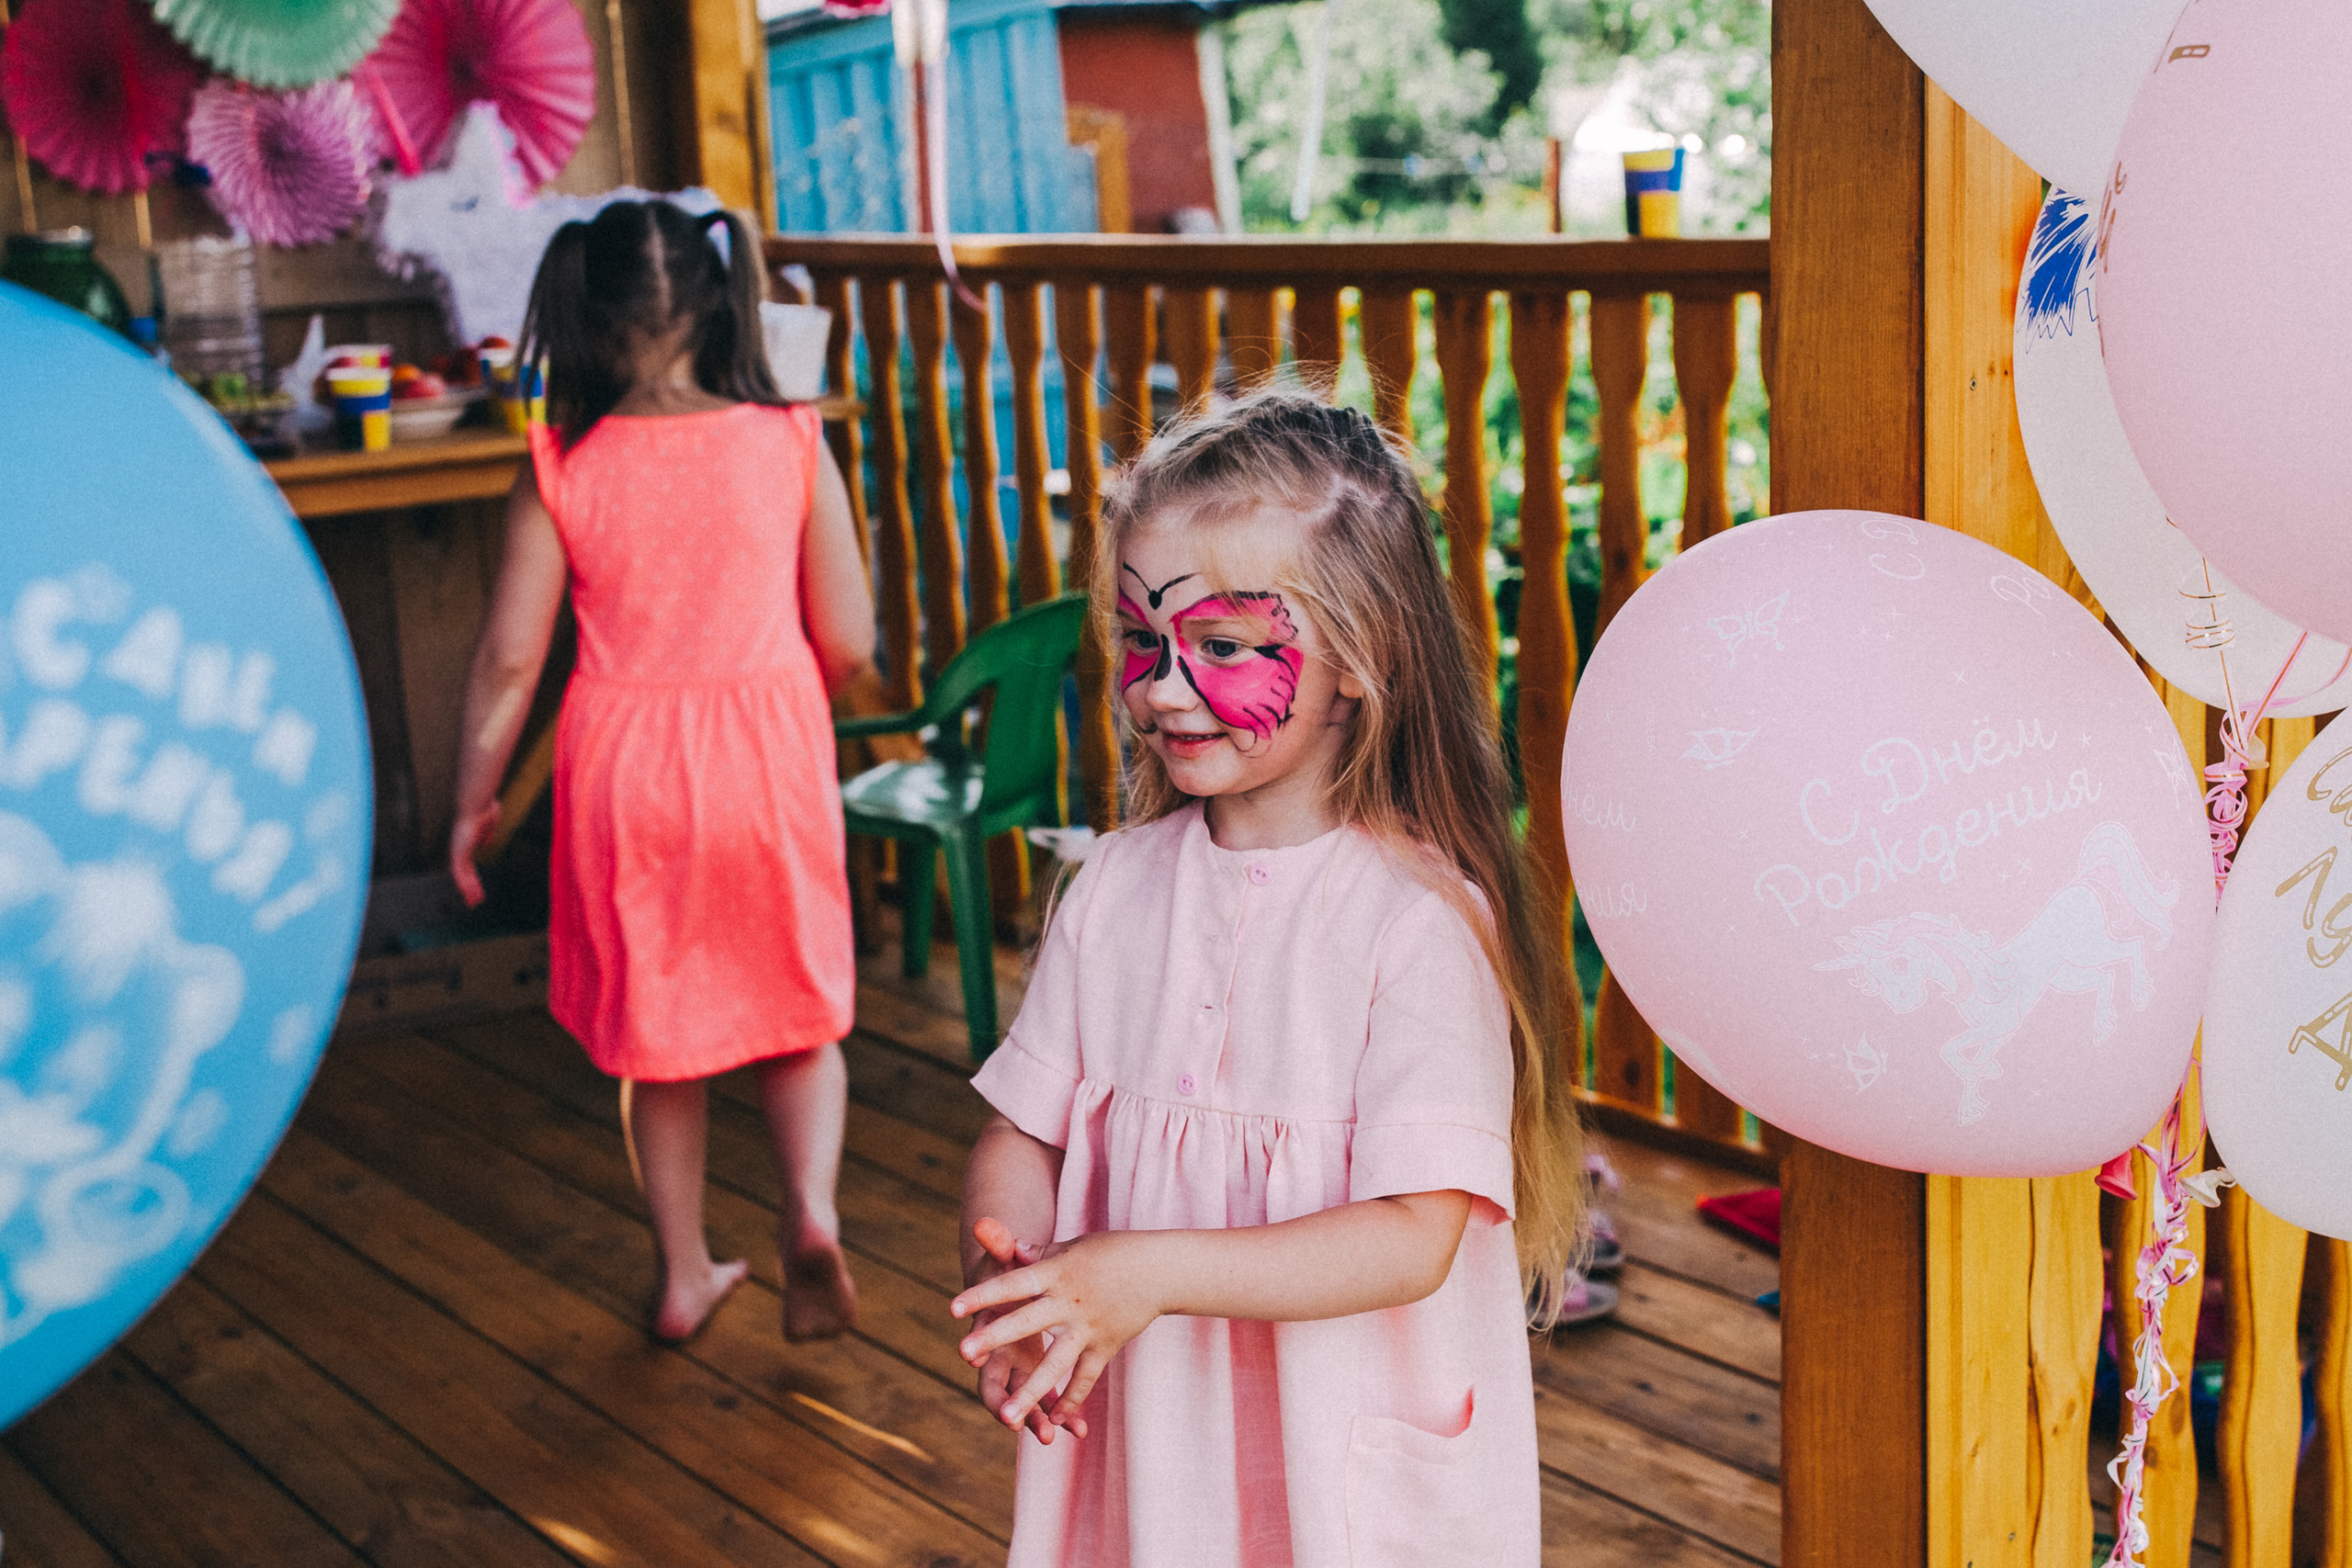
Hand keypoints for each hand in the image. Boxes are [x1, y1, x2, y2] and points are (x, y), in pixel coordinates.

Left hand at [448, 800, 500, 906]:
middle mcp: (460, 849)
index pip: (468, 865)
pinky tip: (470, 893)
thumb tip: (485, 843)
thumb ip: (486, 835)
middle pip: (464, 874)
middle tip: (474, 900)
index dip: (473, 878)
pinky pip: (459, 873)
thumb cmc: (483, 810)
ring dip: (468, 890)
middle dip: (470, 888)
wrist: (476, 805)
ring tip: (474, 902)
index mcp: (467, 844)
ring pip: (461, 876)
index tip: (477, 888)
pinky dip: (464, 884)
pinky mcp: (457, 852)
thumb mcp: (488, 826)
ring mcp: (457, 851)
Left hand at [951, 1228, 1164, 1433]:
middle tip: (963, 1353)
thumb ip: (1038, 1253)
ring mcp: (1089, 1328)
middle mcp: (1070, 1302)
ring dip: (1031, 1391)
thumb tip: (1010, 1249)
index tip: (952, 1307)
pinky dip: (1072, 1399)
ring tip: (1007, 1418)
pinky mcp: (1105, 1347)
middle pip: (1027, 1321)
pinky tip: (1055, 1422)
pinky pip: (1085, 1378)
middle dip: (995, 1338)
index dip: (984, 1295)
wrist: (1160, 1268)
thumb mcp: (1073, 1246)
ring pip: (1056, 1364)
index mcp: (1057, 1273)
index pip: (1014, 1284)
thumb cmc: (1112, 1251)